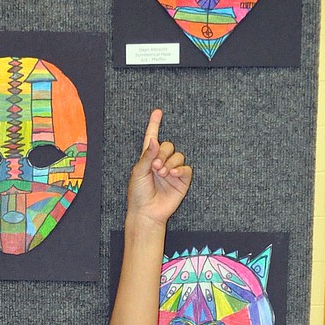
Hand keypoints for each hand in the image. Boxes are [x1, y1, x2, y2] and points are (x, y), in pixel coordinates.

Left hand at [127, 107, 192, 226]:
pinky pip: (186, 169)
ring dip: (170, 162)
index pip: (153, 138)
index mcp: (149, 159)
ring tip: (162, 173)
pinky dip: (180, 169)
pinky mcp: (181, 181)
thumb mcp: (138, 172)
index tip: (157, 112)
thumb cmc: (138, 194)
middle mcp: (161, 163)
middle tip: (155, 166)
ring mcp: (172, 171)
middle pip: (169, 146)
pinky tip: (172, 174)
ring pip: (178, 156)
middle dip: (163, 153)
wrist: (146, 212)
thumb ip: (147, 156)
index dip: (155, 125)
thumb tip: (154, 140)